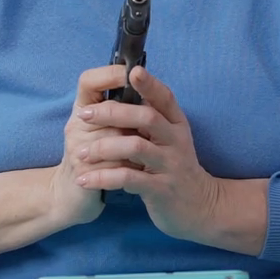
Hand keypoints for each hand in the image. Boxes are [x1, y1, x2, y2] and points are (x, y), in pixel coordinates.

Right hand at [0, 64, 140, 255]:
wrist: (72, 196)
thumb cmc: (97, 157)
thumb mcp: (105, 129)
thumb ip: (120, 109)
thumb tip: (147, 84)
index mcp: (83, 110)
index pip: (88, 81)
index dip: (109, 74)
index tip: (135, 73)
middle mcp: (76, 126)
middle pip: (109, 111)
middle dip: (134, 118)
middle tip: (154, 121)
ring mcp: (77, 150)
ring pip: (116, 140)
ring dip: (136, 147)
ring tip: (149, 153)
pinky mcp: (84, 174)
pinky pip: (114, 165)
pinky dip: (131, 168)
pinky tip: (140, 170)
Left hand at [75, 67, 262, 251]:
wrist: (199, 208)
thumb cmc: (174, 167)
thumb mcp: (170, 139)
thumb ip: (151, 118)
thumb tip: (124, 90)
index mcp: (176, 124)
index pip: (165, 97)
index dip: (149, 83)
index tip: (132, 71)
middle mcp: (176, 140)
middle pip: (146, 117)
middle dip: (112, 112)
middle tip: (83, 115)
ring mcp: (170, 165)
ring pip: (136, 147)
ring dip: (104, 147)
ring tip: (80, 153)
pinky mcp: (161, 190)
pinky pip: (129, 180)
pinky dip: (104, 178)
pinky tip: (84, 180)